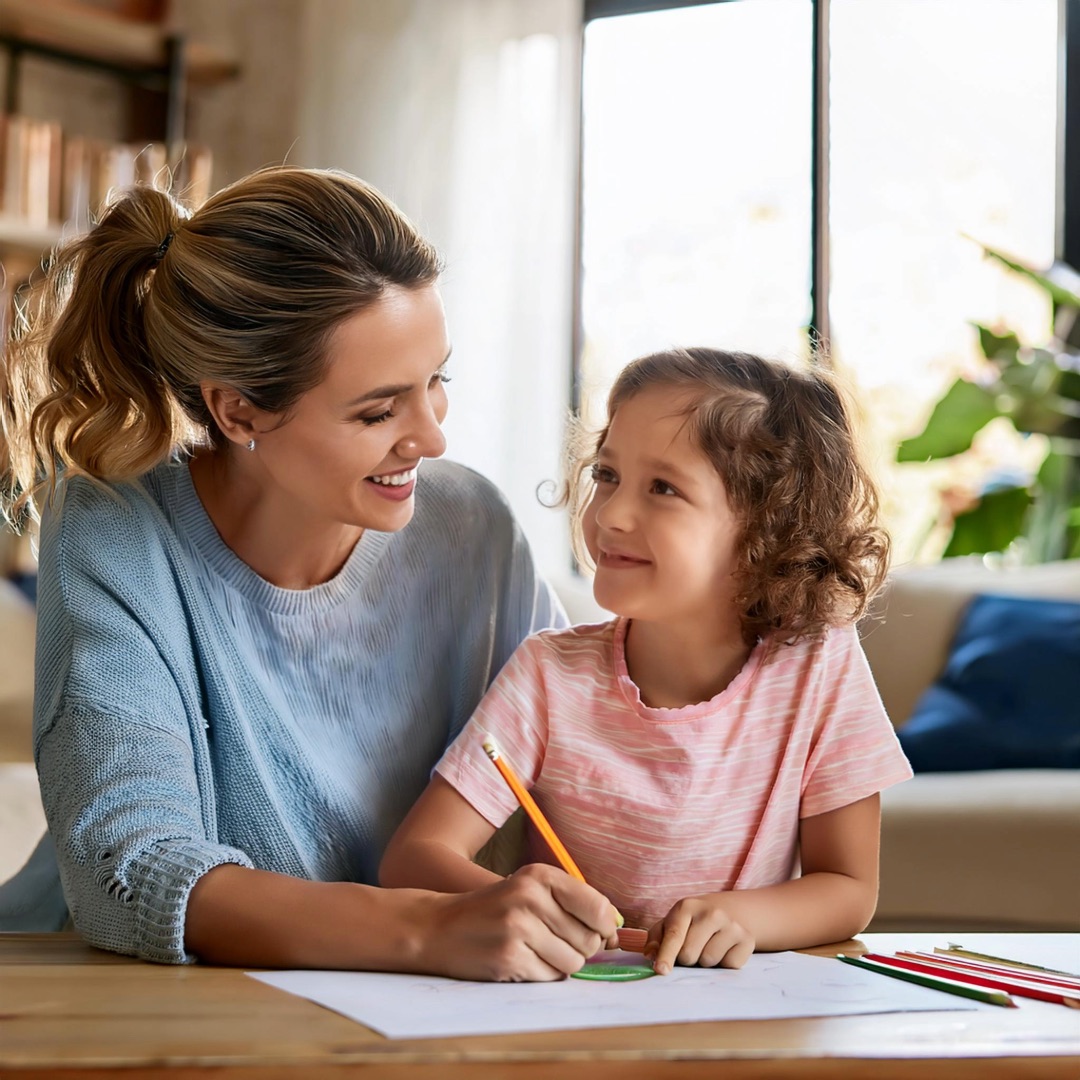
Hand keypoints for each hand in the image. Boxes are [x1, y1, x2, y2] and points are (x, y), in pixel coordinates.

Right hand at [416, 863, 618, 981]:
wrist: (438, 927)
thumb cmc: (494, 910)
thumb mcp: (530, 891)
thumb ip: (572, 904)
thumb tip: (616, 931)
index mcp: (540, 875)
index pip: (598, 906)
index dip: (606, 928)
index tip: (600, 935)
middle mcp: (531, 897)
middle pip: (589, 939)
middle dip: (579, 948)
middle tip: (551, 942)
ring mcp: (519, 928)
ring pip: (573, 962)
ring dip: (560, 964)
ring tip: (534, 951)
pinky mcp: (509, 958)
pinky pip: (550, 977)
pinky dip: (541, 975)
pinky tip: (520, 961)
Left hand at [644, 894, 754, 974]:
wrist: (724, 913)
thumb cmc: (689, 924)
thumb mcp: (669, 924)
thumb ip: (656, 939)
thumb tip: (651, 955)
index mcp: (687, 907)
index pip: (674, 936)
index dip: (666, 955)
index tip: (661, 970)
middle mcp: (711, 912)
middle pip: (689, 954)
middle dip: (685, 959)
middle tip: (691, 948)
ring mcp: (732, 925)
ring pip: (709, 961)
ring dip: (704, 962)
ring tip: (707, 947)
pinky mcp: (747, 939)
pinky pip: (729, 965)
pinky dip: (723, 963)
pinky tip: (722, 949)